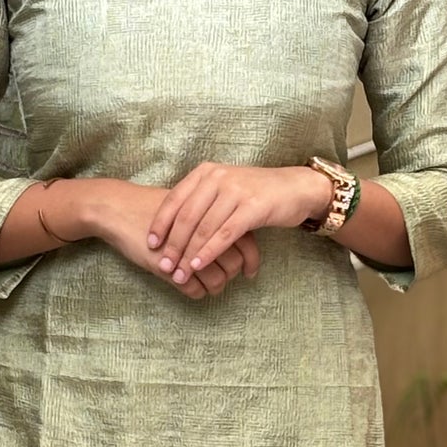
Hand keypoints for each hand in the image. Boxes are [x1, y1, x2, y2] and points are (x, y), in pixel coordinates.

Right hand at [90, 180, 261, 298]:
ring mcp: (186, 252)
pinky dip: (196, 292)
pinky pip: (193, 290)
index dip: (251, 261)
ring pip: (216, 280)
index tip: (250, 272)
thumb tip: (237, 237)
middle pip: (234, 264)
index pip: (247, 243)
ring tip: (208, 286)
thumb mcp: (188, 207)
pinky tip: (189, 286)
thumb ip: (213, 220)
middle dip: (232, 276)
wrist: (120, 208)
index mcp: (213, 215)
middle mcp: (204, 234)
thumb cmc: (155, 207)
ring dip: (214, 287)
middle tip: (225, 278)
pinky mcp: (168, 268)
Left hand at [147, 163, 330, 285]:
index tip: (151, 244)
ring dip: (189, 254)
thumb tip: (173, 226)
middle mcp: (217, 178)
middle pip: (186, 216)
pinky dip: (209, 252)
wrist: (295, 188)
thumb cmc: (256, 192)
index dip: (160, 224)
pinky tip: (199, 266)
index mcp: (205, 173)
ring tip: (179, 273)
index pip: (175, 199)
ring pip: (204, 228)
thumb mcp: (224, 189)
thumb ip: (201, 201)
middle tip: (164, 265)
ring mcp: (235, 191)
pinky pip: (224, 234)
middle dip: (172, 245)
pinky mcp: (252, 207)